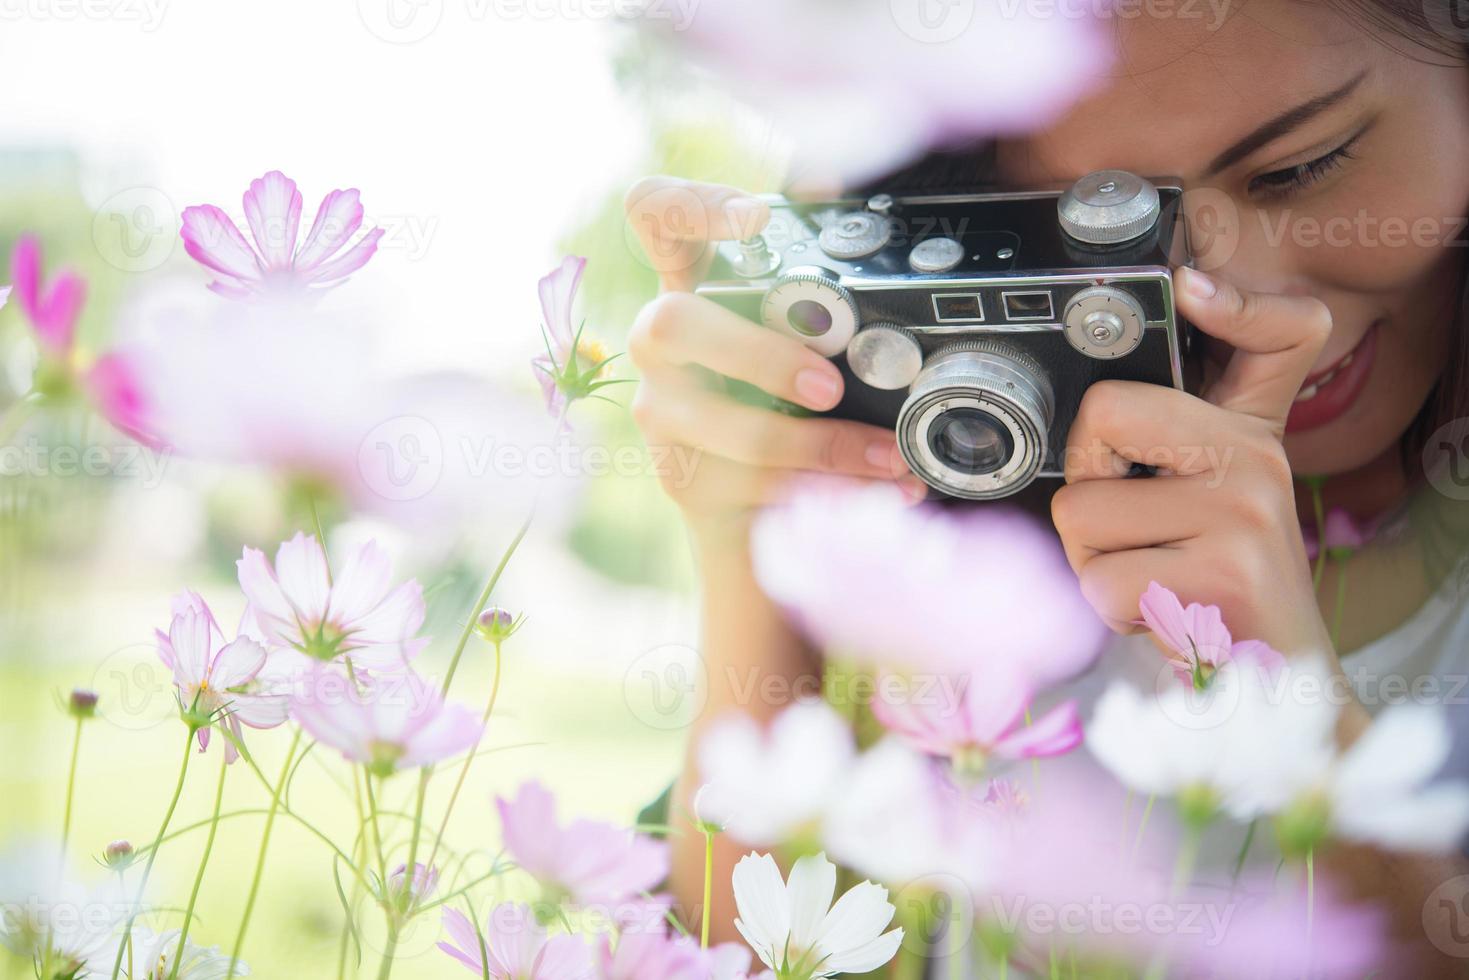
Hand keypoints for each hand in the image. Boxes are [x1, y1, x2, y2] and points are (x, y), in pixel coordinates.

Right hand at [624, 176, 912, 542]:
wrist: (746, 505)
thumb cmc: (779, 397)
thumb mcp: (802, 338)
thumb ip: (822, 307)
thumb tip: (874, 279)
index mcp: (691, 284)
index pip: (655, 215)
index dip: (693, 205)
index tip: (756, 217)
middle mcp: (659, 342)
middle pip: (672, 323)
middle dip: (760, 356)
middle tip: (829, 387)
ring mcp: (663, 411)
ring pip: (731, 426)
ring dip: (823, 445)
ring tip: (889, 458)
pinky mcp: (684, 477)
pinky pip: (756, 485)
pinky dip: (827, 490)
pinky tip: (874, 491)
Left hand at [1051, 266, 1333, 656]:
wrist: (1279, 686)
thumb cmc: (1221, 588)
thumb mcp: (1217, 499)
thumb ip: (1173, 440)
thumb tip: (1101, 400)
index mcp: (1253, 431)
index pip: (1273, 333)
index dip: (1231, 301)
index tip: (1191, 284)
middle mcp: (1257, 457)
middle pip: (1103, 415)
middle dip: (1085, 484)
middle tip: (1128, 525)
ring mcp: (1242, 511)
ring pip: (1079, 512)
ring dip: (1091, 563)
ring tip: (1150, 578)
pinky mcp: (1220, 574)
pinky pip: (1098, 580)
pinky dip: (1109, 610)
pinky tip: (1159, 613)